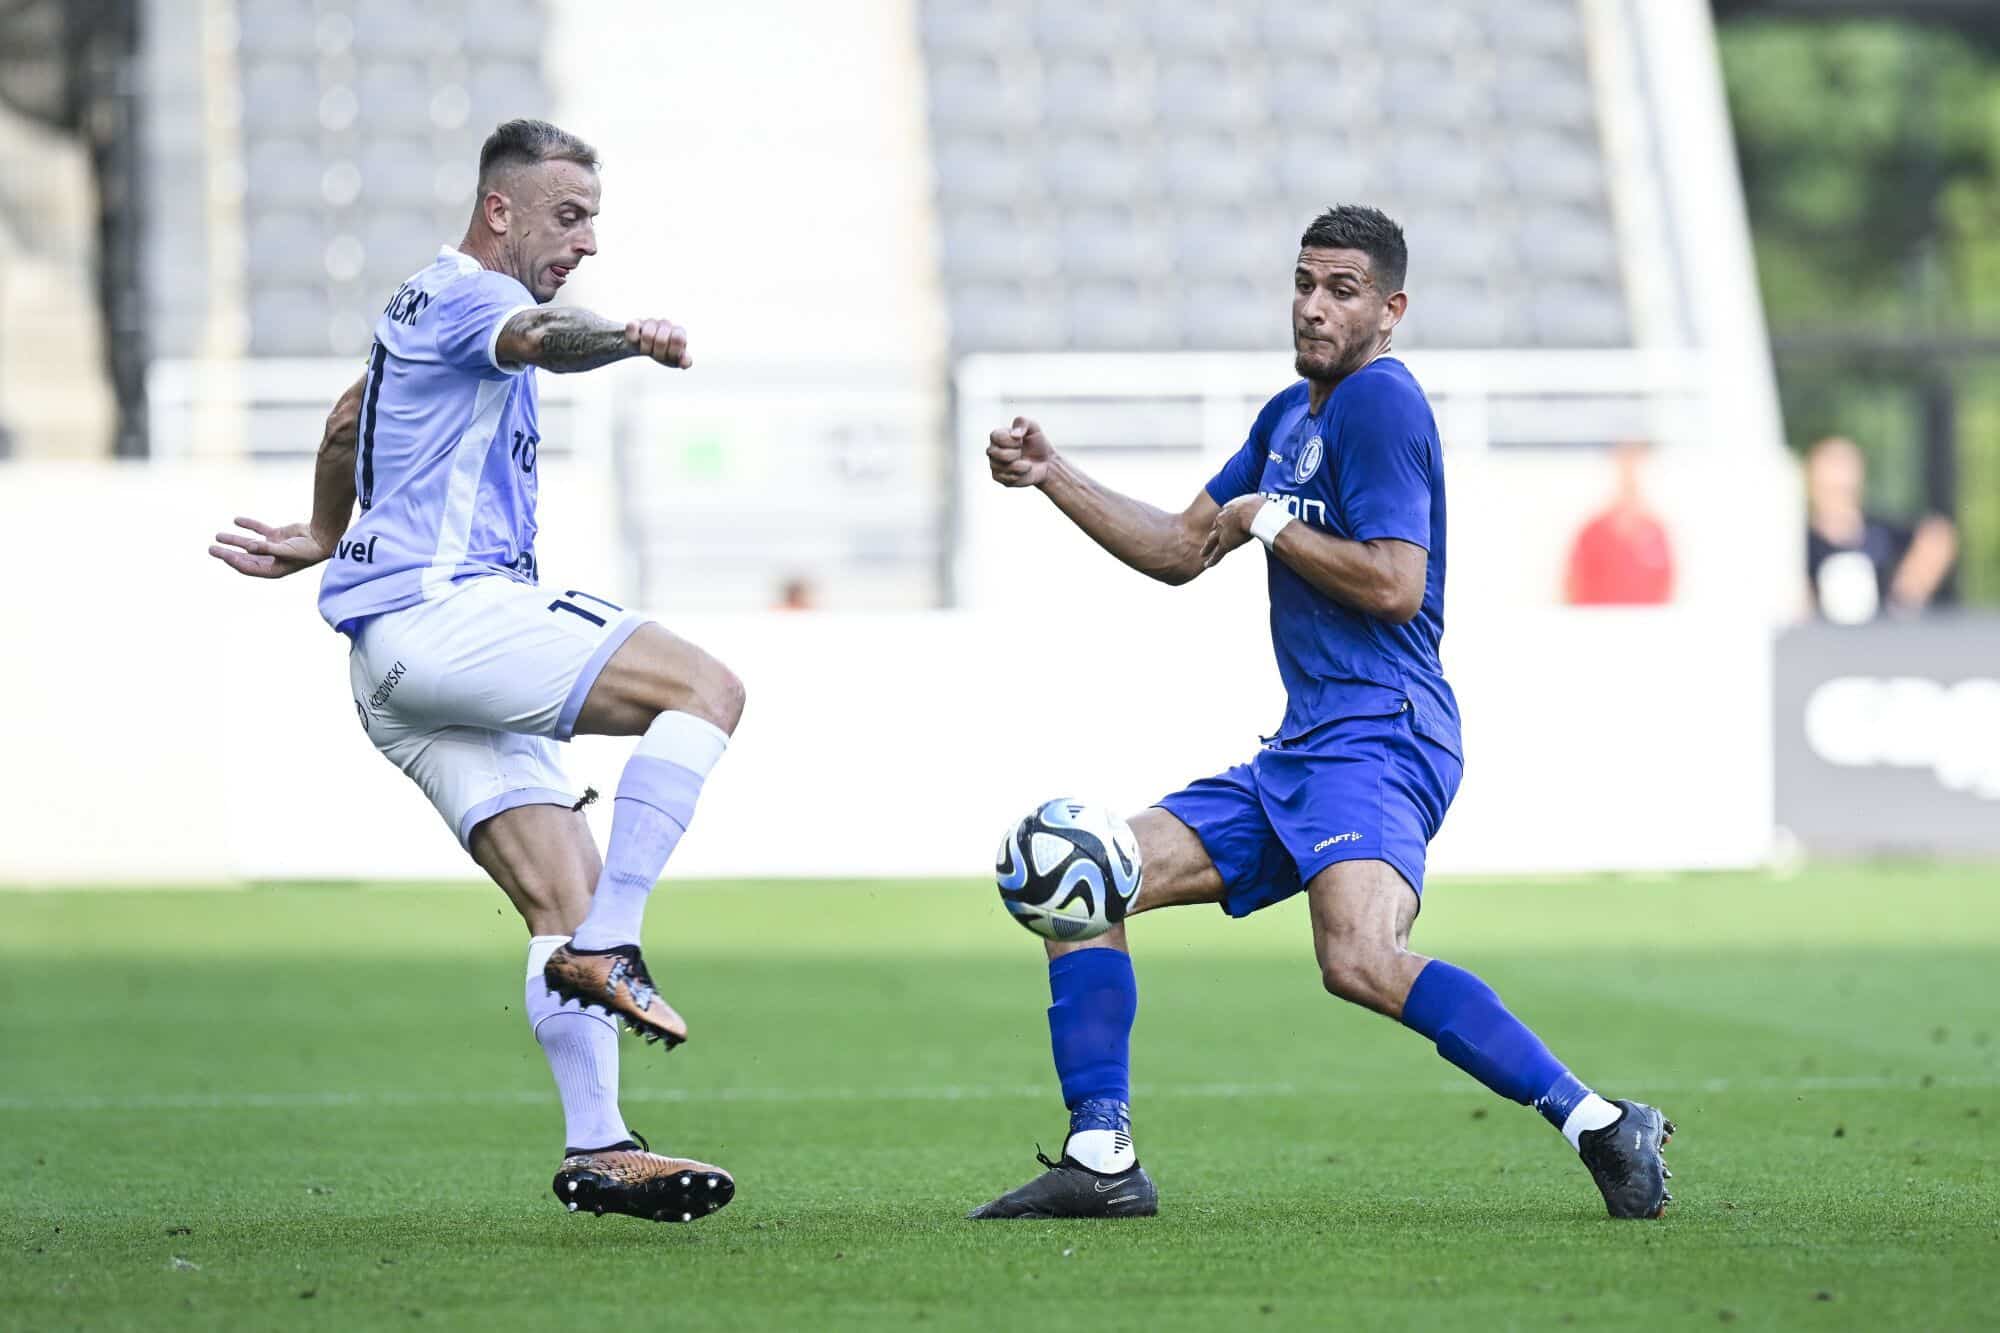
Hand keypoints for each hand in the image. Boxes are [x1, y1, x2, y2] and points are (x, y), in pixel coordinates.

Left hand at [209, 516, 330, 578]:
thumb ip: (266, 548)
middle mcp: (271, 560)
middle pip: (243, 557)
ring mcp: (273, 548)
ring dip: (234, 540)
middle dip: (227, 553)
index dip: (233, 561)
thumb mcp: (286, 551)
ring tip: (218, 536)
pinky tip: (236, 520)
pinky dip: (249, 526)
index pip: (247, 567)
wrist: (323, 538)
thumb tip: (248, 547)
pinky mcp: (277, 536)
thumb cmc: (307, 550)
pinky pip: (259, 531)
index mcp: (272, 570)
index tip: (222, 554)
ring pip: (248, 544)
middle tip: (212, 548)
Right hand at [625, 318, 691, 368]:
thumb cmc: (664, 353)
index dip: (672, 352)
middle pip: (661, 340)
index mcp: (678, 331)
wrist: (645, 348)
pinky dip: (632, 337)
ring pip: (647, 336)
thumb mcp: (675, 359)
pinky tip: (636, 341)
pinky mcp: (635, 323)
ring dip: (646, 349)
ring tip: (648, 349)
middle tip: (657, 354)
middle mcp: (666, 324)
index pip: (678, 339)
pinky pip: (632, 326)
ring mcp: (650, 322)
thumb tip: (685, 363)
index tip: (669, 356)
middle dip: (658, 353)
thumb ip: (684, 361)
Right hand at [986, 416, 1052, 487]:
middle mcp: (993, 450)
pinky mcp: (999, 478)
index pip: (995, 436)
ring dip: (1020, 465)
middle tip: (1022, 452)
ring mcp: (994, 465)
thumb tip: (1014, 435)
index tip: (1021, 441)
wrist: (1046, 462)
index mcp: (997, 436)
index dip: (1011, 440)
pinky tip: (1025, 471)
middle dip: (1014, 453)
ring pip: (1002, 467)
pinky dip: (1020, 475)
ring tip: (1027, 463)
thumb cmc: (1037, 443)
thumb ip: (1023, 423)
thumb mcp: (1033, 427)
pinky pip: (1006, 478)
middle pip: (994, 453)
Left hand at [1201, 495, 1265, 568]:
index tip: (1225, 524)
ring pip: (1211, 542)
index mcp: (1230, 508)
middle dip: (1212, 534)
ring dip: (1207, 548)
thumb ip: (1257, 504)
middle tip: (1209, 539)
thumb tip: (1265, 507)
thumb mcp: (1256, 500)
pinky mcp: (1225, 544)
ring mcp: (1222, 532)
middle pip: (1215, 528)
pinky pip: (1217, 554)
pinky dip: (1212, 560)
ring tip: (1202, 554)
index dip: (1225, 521)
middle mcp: (1223, 519)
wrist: (1252, 514)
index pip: (1225, 516)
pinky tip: (1207, 565)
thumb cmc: (1258, 506)